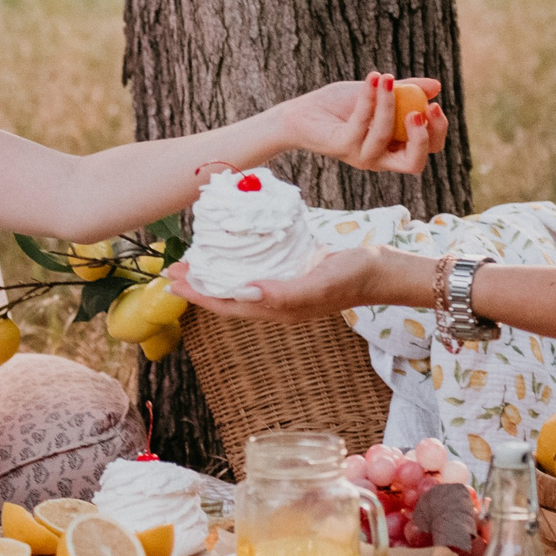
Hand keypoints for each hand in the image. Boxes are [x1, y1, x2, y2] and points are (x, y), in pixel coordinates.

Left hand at [165, 244, 387, 321]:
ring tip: (196, 258)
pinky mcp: (293, 272)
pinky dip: (238, 259)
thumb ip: (283, 293)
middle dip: (201, 284)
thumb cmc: (352, 277)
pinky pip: (257, 268)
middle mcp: (276, 302)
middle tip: (175, 267)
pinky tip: (232, 247)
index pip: (228, 305)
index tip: (174, 280)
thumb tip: (245, 292)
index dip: (199, 295)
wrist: (381, 270)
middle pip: (228, 295)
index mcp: (278, 309)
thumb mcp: (318, 283)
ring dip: (216, 272)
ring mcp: (284, 287)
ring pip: (240, 282)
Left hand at [280, 74, 444, 173]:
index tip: (434, 105)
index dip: (437, 131)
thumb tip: (437, 86)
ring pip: (385, 137)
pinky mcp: (342, 147)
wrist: (301, 112)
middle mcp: (380, 158)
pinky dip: (369, 97)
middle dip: (424, 137)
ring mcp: (360, 155)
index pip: (428, 149)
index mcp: (394, 147)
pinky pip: (361, 122)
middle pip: (415, 162)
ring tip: (386, 77)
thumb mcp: (379, 94)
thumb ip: (406, 90)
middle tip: (422, 110)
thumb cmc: (339, 106)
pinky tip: (372, 78)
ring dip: (389, 104)